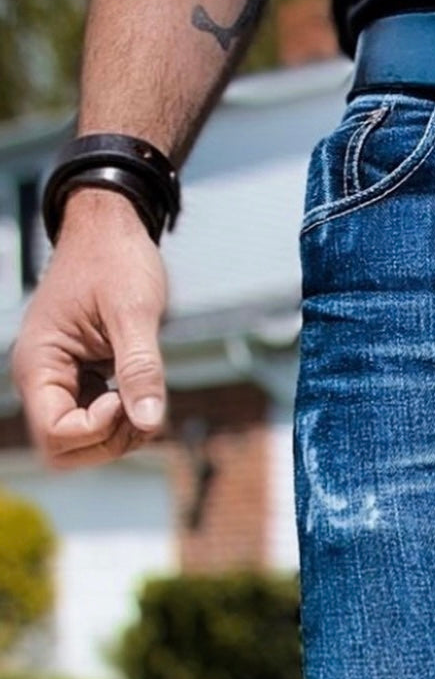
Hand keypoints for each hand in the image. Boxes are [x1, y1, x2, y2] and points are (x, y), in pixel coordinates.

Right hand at [12, 189, 168, 467]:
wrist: (111, 229)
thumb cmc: (117, 259)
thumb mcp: (135, 312)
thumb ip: (141, 368)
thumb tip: (150, 421)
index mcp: (40, 362)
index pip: (56, 434)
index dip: (98, 430)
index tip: (125, 398)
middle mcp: (41, 377)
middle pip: (63, 449)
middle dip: (109, 441)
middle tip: (142, 407)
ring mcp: (59, 379)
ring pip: (80, 441)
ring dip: (118, 434)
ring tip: (145, 397)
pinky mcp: (79, 376)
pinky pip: (94, 418)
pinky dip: (121, 417)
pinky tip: (141, 390)